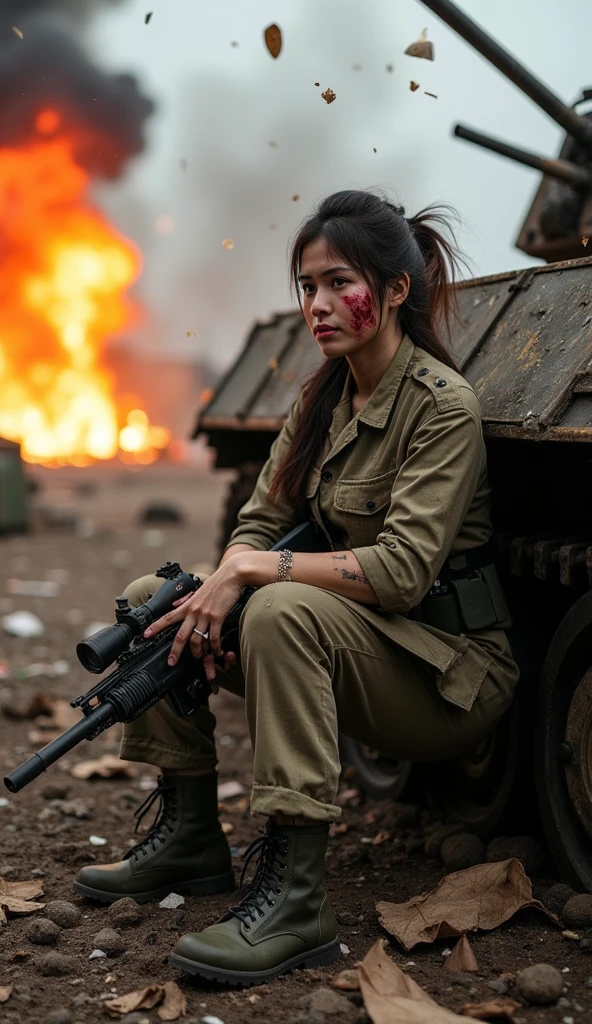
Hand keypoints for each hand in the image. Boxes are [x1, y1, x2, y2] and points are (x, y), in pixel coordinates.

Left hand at [143, 558, 245, 684]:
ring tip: (200, 658)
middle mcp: (193, 611)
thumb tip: (175, 605)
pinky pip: (213, 638)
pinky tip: (218, 652)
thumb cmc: (217, 582)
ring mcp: (205, 615)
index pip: (168, 617)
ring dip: (198, 652)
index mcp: (188, 605)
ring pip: (196, 639)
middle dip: (175, 651)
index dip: (156, 627)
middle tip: (171, 662)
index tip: (145, 635)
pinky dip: (215, 648)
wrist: (232, 575)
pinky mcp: (217, 617)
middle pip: (180, 635)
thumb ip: (186, 599)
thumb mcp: (198, 590)